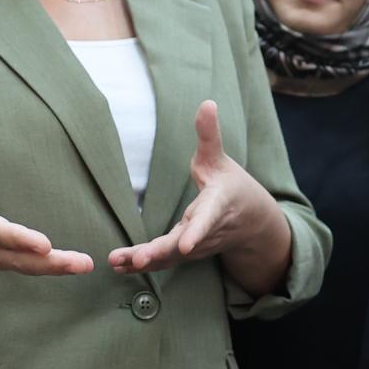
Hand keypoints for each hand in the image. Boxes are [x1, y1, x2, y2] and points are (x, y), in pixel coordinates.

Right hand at [0, 119, 94, 276]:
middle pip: (19, 259)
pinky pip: (29, 268)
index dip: (20, 239)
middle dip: (50, 262)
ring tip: (86, 265)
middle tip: (82, 263)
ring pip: (26, 268)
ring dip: (57, 268)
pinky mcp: (1, 261)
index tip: (44, 245)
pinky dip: (52, 269)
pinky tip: (76, 266)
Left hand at [113, 102, 288, 279]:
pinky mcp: (185, 253)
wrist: (251, 222)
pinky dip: (143, 265)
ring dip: (144, 261)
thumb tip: (207, 102)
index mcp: (218, 204)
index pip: (208, 218)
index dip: (197, 232)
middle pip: (183, 244)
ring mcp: (197, 245)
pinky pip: (165, 261)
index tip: (186, 245)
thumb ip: (210, 135)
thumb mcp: (220, 159)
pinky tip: (119, 266)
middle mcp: (208, 230)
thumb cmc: (231, 186)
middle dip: (161, 252)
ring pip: (170, 256)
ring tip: (116, 262)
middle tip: (139, 259)